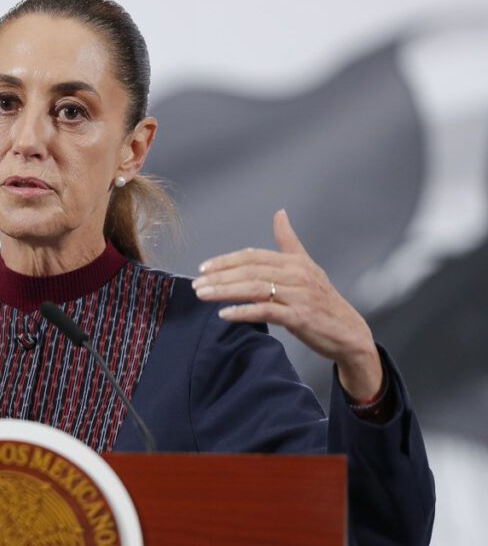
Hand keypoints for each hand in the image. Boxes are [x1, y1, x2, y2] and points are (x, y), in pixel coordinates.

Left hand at [192, 209, 382, 401]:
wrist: (349, 333)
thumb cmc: (323, 301)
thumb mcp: (307, 267)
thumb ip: (289, 242)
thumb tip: (279, 213)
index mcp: (295, 262)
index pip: (253, 256)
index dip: (226, 261)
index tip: (203, 268)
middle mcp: (297, 275)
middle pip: (250, 271)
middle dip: (219, 276)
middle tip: (196, 283)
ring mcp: (299, 296)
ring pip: (254, 289)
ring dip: (224, 291)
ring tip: (203, 295)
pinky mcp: (300, 317)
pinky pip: (266, 312)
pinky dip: (243, 312)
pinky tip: (224, 314)